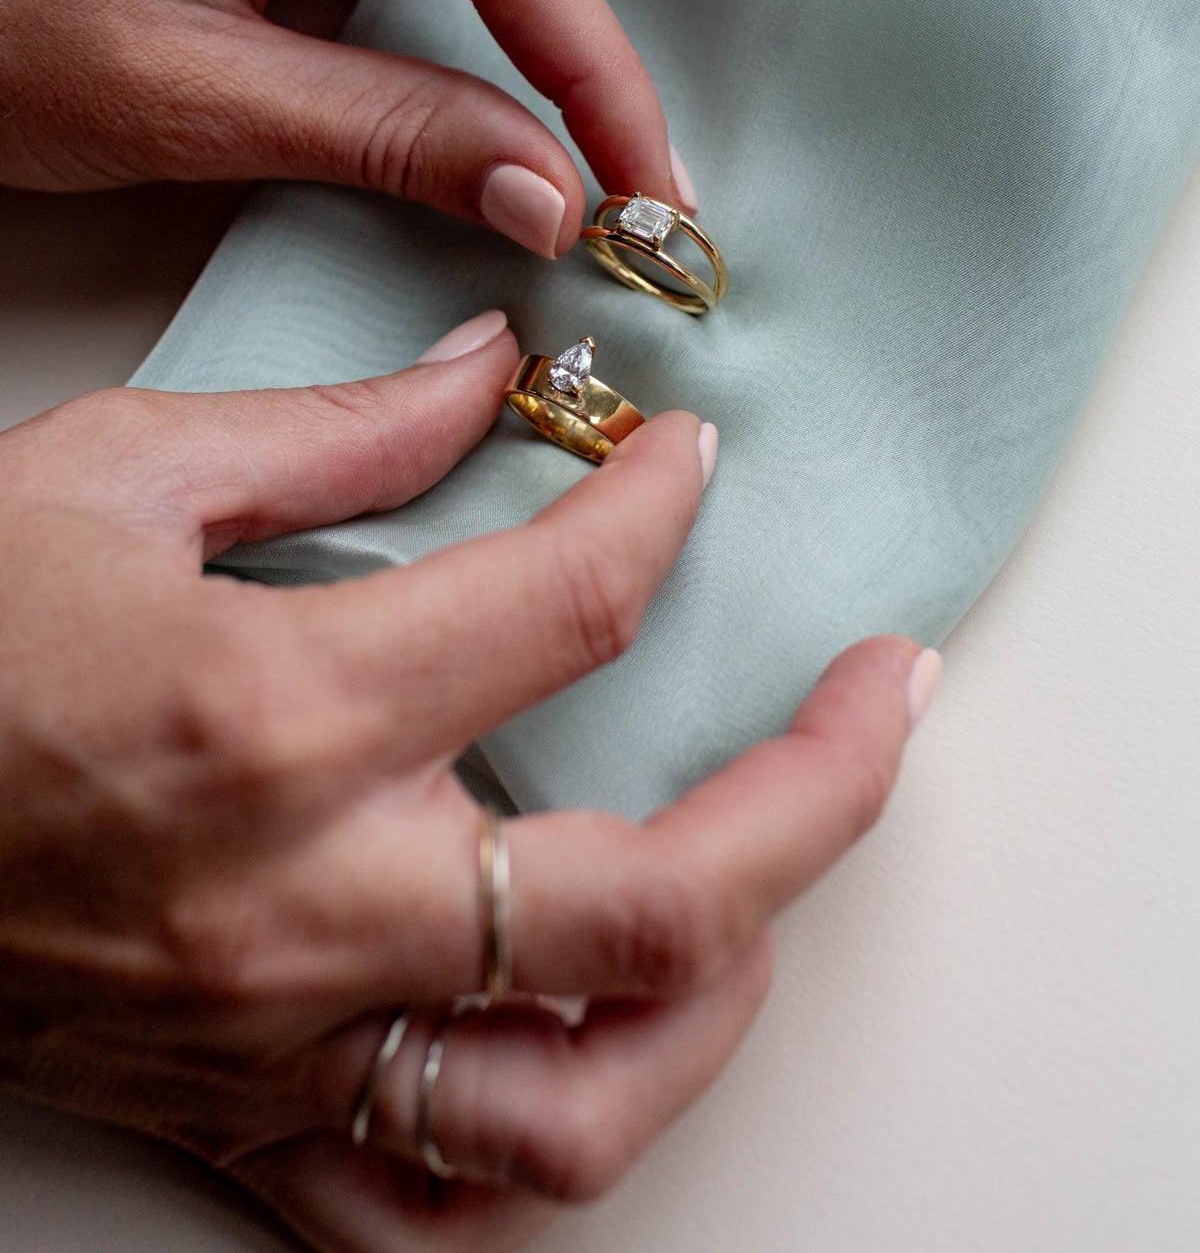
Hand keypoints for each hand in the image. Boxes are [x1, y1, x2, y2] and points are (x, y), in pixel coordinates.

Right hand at [0, 308, 937, 1250]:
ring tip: (763, 891)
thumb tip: (489, 376)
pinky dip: (538, 1146)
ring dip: (716, 1001)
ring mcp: (275, 1038)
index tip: (684, 463)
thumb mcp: (114, 470)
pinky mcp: (226, 1112)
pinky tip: (591, 1052)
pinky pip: (415, 1211)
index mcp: (280, 713)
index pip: (574, 607)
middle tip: (883, 700)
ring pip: (576, 1109)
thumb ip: (339, 431)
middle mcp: (305, 902)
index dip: (663, 507)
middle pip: (658, 898)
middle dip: (820, 790)